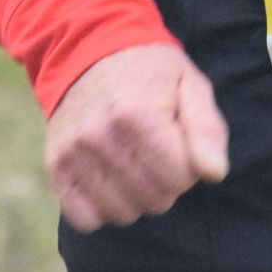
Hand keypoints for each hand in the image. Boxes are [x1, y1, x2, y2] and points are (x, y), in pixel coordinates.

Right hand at [44, 43, 229, 230]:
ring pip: (122, 213)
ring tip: (135, 164)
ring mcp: (73, 153)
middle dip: (166, 183)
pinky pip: (85, 219)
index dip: (189, 167)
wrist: (89, 52)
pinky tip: (111, 182)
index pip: (179, 178)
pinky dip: (102, 209)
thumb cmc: (150, 73)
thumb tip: (214, 173)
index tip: (180, 145)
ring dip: (137, 197)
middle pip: (153, 199)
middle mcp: (99, 135)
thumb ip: (207, 129)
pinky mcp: (56, 167)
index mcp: (136, 112)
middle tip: (158, 154)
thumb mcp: (190, 85)